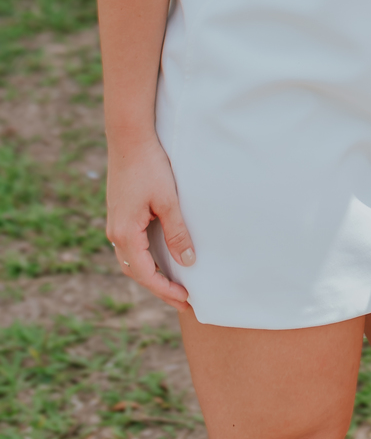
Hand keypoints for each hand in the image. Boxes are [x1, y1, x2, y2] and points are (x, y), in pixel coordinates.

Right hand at [106, 134, 193, 306]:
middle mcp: (115, 233)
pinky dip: (146, 257)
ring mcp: (115, 224)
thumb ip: (177, 233)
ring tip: (175, 283)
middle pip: (136, 272)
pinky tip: (162, 257)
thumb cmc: (149, 166)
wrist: (129, 138)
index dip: (165, 290)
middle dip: (159, 287)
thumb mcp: (168, 201)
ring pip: (132, 259)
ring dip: (152, 273)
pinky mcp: (120, 214)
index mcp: (125, 233)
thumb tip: (187, 262)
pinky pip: (131, 245)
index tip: (186, 300)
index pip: (145, 275)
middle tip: (183, 299)